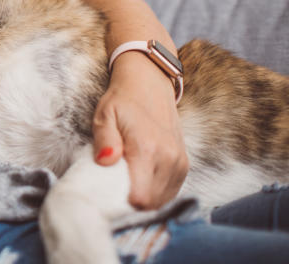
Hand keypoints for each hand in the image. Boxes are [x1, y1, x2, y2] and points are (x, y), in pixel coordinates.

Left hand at [92, 52, 188, 208]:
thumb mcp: (104, 115)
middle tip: (113, 191)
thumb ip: (104, 140)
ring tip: (125, 185)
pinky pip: (171, 190)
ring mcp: (179, 162)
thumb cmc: (122, 101)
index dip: (123, 204)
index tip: (108, 198)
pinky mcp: (184, 163)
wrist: (149, 84)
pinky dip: (156, 192)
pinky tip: (141, 183)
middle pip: (152, 203)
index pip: (141, 197)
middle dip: (131, 203)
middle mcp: (168, 158)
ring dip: (145, 198)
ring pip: (162, 199)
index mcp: (147, 149)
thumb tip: (106, 161)